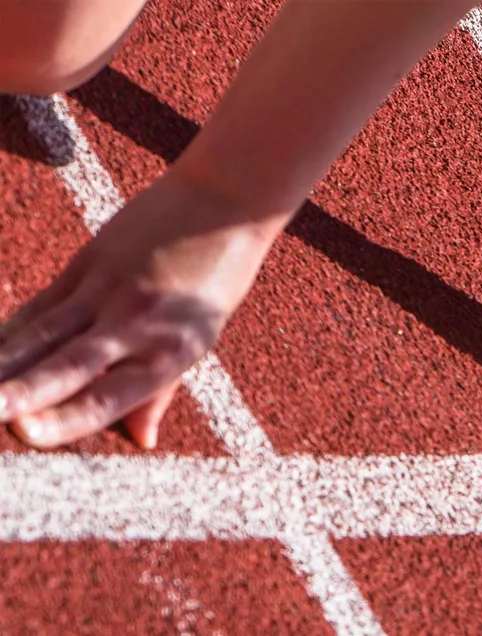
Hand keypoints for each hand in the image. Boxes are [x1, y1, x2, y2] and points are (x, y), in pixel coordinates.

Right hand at [1, 177, 276, 448]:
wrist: (224, 199)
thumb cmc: (218, 274)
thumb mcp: (202, 335)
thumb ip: (162, 388)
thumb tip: (142, 442)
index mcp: (173, 350)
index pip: (112, 394)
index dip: (68, 417)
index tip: (28, 433)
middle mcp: (138, 323)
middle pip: (68, 363)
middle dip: (21, 393)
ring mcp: (108, 290)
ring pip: (42, 333)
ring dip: (0, 363)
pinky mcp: (86, 264)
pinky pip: (40, 306)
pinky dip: (8, 332)